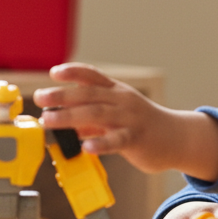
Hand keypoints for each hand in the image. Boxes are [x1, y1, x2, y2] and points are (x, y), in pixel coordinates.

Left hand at [34, 63, 217, 180]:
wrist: (177, 138)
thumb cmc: (142, 125)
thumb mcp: (116, 114)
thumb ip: (90, 116)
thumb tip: (62, 120)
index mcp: (116, 91)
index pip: (92, 76)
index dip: (72, 72)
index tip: (53, 73)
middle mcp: (122, 100)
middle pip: (88, 94)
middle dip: (61, 95)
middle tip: (40, 99)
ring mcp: (130, 118)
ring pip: (97, 114)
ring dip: (69, 117)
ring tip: (49, 120)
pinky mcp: (136, 139)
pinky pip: (116, 140)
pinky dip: (100, 143)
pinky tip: (85, 147)